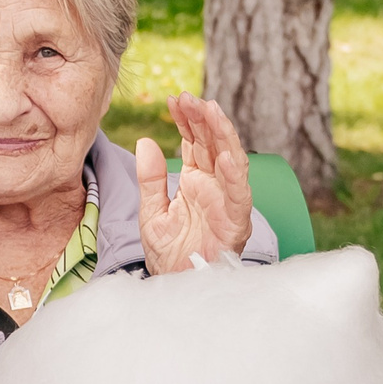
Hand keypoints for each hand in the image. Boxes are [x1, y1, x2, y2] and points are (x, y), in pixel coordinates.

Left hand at [134, 93, 255, 275]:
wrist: (178, 286)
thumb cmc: (170, 253)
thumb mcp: (152, 212)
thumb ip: (150, 179)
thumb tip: (144, 142)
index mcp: (195, 181)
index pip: (194, 142)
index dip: (187, 120)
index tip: (174, 99)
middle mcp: (214, 186)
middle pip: (212, 144)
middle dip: (203, 119)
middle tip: (189, 97)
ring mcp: (227, 202)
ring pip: (230, 160)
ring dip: (222, 135)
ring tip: (211, 111)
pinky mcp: (236, 221)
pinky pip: (238, 193)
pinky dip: (233, 173)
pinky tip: (223, 153)